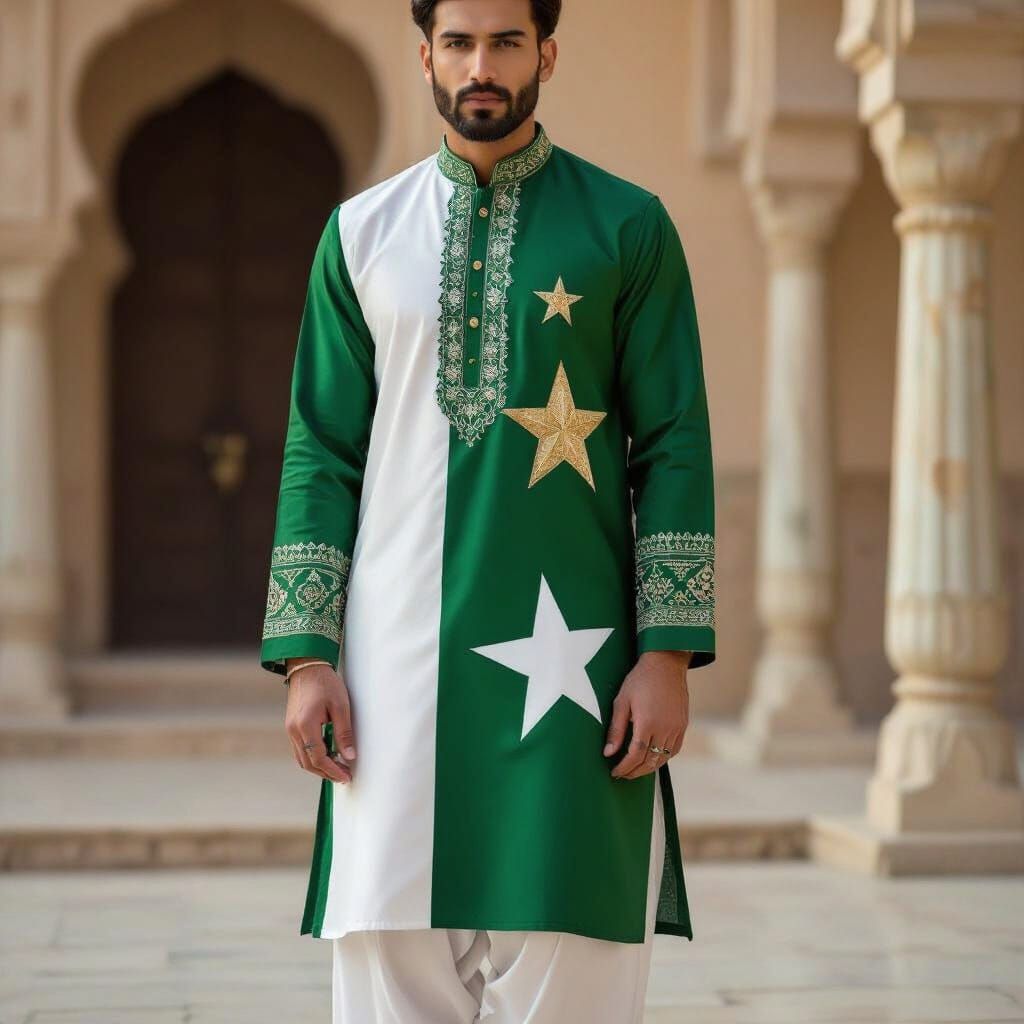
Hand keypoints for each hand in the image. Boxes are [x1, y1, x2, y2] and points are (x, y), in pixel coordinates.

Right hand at [284, 658, 356, 783]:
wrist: (307, 666)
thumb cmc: (326, 683)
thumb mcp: (340, 706)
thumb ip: (344, 733)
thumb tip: (349, 756)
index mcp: (305, 726)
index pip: (319, 758)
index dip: (333, 770)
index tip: (346, 777)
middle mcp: (294, 730)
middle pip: (308, 763)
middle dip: (326, 773)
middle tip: (344, 776)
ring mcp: (290, 729)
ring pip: (302, 758)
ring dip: (319, 767)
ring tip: (337, 769)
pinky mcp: (291, 726)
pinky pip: (300, 749)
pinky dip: (312, 757)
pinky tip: (327, 756)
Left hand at [604, 651, 689, 779]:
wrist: (666, 664)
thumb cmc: (640, 679)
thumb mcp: (622, 701)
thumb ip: (615, 730)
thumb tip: (608, 752)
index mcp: (647, 723)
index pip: (635, 755)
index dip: (625, 767)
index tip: (615, 772)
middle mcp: (665, 728)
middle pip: (650, 761)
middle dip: (635, 772)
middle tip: (623, 775)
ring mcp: (676, 728)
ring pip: (663, 758)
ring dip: (649, 767)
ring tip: (635, 770)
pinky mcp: (683, 725)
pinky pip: (674, 749)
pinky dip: (663, 758)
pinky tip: (653, 758)